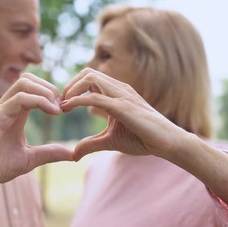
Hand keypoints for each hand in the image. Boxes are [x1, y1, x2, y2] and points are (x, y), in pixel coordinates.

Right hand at [0, 73, 73, 185]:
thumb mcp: (29, 159)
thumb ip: (49, 153)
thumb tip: (72, 154)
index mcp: (15, 113)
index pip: (33, 88)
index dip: (51, 93)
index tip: (64, 109)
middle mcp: (7, 106)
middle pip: (28, 79)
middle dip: (49, 88)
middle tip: (62, 106)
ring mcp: (0, 109)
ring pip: (23, 83)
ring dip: (45, 91)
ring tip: (57, 108)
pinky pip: (19, 99)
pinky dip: (39, 101)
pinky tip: (52, 112)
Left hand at [61, 68, 187, 160]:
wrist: (167, 143)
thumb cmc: (143, 138)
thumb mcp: (110, 141)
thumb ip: (91, 144)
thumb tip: (73, 154)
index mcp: (116, 92)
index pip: (89, 78)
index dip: (72, 88)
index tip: (62, 106)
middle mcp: (118, 89)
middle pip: (87, 72)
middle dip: (69, 85)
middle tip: (60, 104)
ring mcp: (121, 95)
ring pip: (90, 77)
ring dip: (71, 89)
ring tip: (63, 106)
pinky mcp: (123, 106)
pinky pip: (95, 97)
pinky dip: (77, 100)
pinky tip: (68, 109)